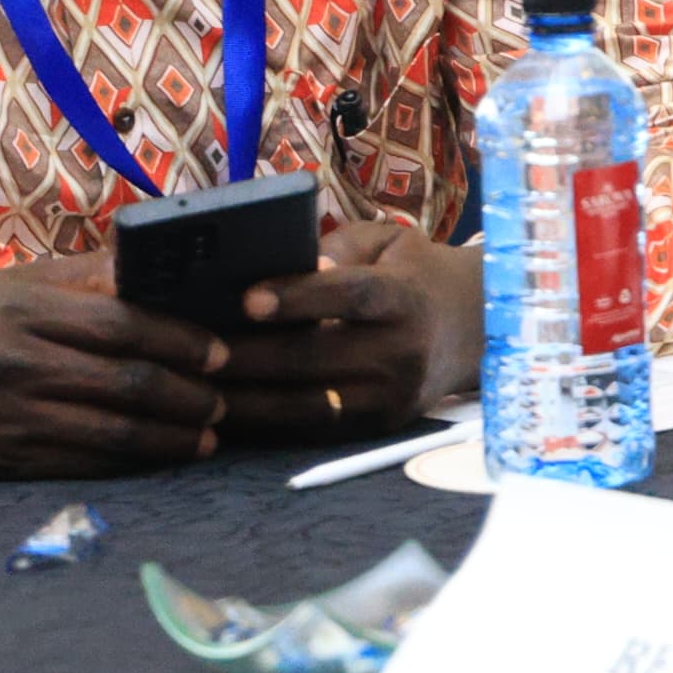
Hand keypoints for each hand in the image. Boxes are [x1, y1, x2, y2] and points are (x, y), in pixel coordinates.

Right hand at [0, 256, 226, 477]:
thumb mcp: (16, 283)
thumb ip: (87, 277)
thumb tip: (157, 266)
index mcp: (27, 310)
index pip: (124, 325)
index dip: (182, 342)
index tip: (219, 352)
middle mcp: (20, 363)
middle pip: (128, 383)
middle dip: (190, 396)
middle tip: (222, 399)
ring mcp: (11, 416)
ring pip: (114, 432)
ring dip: (172, 437)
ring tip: (207, 434)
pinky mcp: (4, 458)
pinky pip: (85, 464)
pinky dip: (133, 463)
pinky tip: (161, 455)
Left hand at [205, 223, 482, 439]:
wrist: (481, 329)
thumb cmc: (415, 275)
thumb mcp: (388, 242)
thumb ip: (339, 247)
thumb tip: (289, 260)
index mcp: (405, 297)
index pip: (351, 296)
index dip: (300, 297)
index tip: (246, 298)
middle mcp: (403, 352)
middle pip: (315, 358)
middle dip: (246, 358)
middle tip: (191, 352)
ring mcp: (393, 397)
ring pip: (307, 405)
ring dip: (246, 400)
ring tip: (196, 388)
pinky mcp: (381, 426)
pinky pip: (314, 430)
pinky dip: (267, 423)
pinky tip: (228, 411)